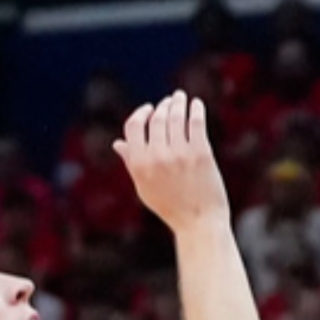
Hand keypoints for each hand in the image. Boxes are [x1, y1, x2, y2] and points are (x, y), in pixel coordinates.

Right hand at [114, 91, 229, 225]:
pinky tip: (196, 104)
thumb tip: (118, 143)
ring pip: (175, 117)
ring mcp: (180, 154)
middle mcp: (157, 157)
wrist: (199, 222)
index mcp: (140, 164)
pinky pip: (196, 123)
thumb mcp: (144, 187)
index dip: (140, 114)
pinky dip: (195, 110)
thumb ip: (131, 163)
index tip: (149, 108)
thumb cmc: (171, 207)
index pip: (133, 127)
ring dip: (177, 102)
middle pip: (156, 119)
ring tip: (180, 97)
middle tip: (169, 101)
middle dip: (162, 106)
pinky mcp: (201, 153)